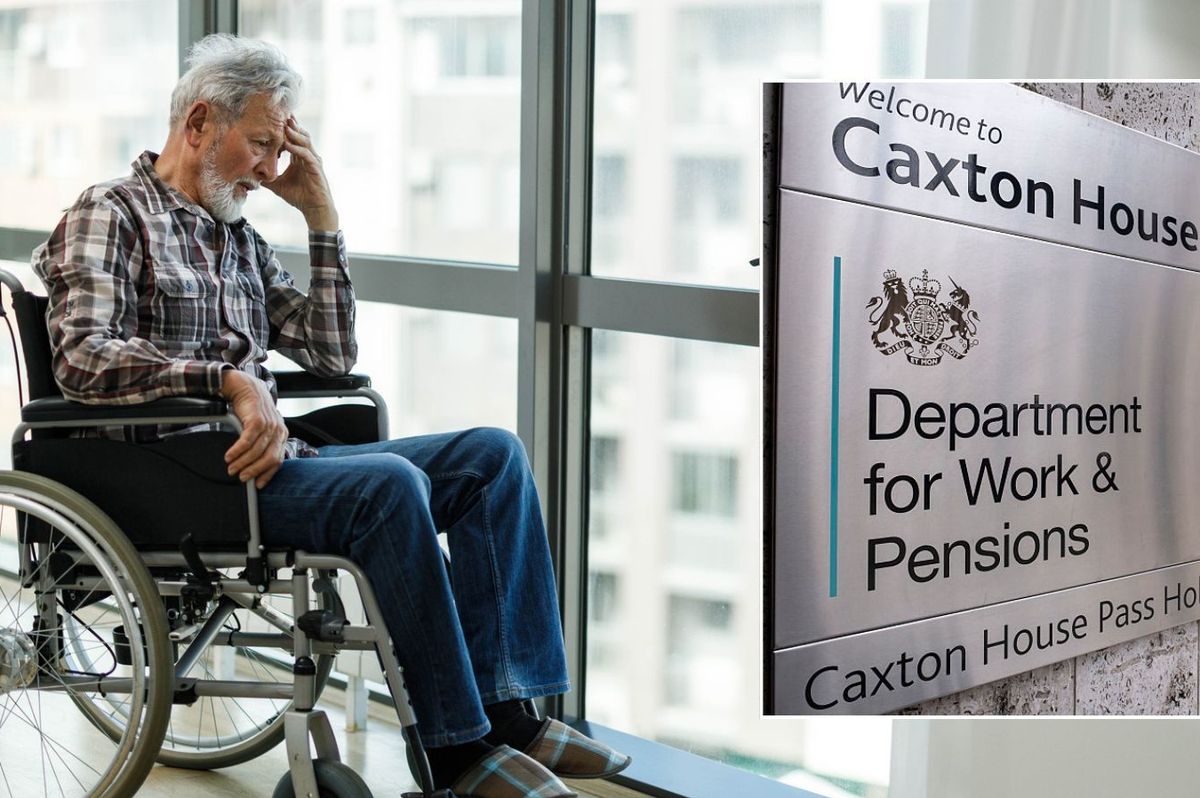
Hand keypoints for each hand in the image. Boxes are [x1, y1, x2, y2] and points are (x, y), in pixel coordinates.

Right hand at [220, 370, 287, 488]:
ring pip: (257, 451)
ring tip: (231, 468)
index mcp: (281, 434)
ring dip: (242, 462)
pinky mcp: (257, 420)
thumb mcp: (262, 428)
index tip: (257, 484)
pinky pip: (247, 441)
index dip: (267, 474)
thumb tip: (255, 466)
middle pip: (268, 458)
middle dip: (254, 471)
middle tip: (241, 478)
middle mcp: (278, 430)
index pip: (277, 460)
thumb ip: (263, 444)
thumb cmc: (252, 410)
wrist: (246, 387)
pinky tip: (229, 456)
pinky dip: (237, 451)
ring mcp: (269, 425)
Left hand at [264, 116, 338, 230]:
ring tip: (283, 124)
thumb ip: (267, 177)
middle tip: (278, 113)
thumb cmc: (300, 197)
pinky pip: (306, 155)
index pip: (293, 138)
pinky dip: (297, 148)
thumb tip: (250, 175)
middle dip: (290, 124)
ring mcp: (313, 161)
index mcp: (300, 158)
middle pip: (300, 134)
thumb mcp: (278, 185)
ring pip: (305, 141)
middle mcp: (308, 156)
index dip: (284, 128)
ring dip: (294, 133)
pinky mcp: (316, 169)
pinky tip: (288, 144)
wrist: (314, 210)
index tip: (272, 118)